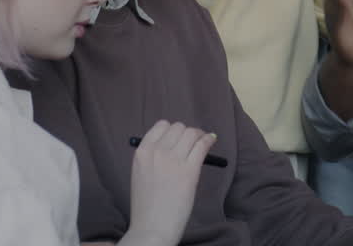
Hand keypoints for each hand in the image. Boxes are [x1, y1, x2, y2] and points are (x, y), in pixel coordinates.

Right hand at [123, 120, 214, 245]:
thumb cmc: (146, 206)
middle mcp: (157, 151)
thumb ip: (152, 158)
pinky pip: (202, 145)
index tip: (179, 138)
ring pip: (191, 133)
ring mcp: (174, 159)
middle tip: (193, 142)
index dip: (173, 130)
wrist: (152, 227)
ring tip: (203, 141)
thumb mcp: (141, 175)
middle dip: (187, 133)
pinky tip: (212, 140)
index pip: (161, 126)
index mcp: (141, 152)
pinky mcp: (190, 169)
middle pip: (178, 127)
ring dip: (199, 135)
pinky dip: (209, 140)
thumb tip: (173, 146)